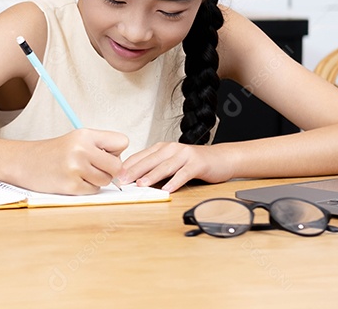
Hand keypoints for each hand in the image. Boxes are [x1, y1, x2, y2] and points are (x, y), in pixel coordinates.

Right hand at [19, 129, 128, 194]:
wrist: (24, 162)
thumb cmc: (53, 152)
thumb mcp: (76, 140)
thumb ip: (100, 147)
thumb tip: (124, 167)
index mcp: (85, 134)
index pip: (122, 142)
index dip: (116, 151)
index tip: (104, 153)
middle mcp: (81, 149)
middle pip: (117, 165)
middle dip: (109, 170)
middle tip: (92, 167)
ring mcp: (76, 168)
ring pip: (106, 180)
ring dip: (97, 180)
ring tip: (80, 173)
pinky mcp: (71, 186)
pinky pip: (93, 191)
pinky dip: (86, 188)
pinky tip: (72, 180)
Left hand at [118, 142, 232, 192]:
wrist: (221, 158)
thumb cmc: (194, 162)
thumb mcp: (172, 162)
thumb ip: (156, 167)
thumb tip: (135, 180)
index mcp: (162, 148)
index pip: (141, 156)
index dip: (128, 166)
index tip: (115, 176)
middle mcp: (172, 149)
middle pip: (150, 160)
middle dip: (134, 171)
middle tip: (122, 181)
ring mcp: (185, 155)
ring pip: (165, 166)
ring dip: (152, 176)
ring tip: (141, 185)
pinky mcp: (197, 163)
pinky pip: (184, 173)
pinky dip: (175, 182)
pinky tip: (168, 189)